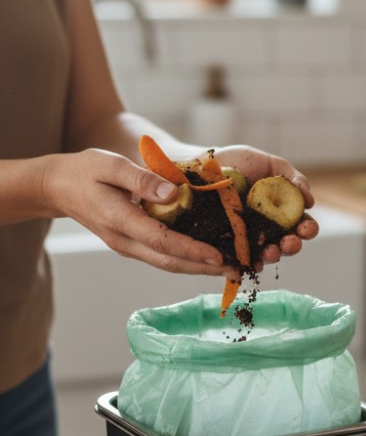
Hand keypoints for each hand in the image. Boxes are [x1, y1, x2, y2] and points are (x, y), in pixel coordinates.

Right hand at [43, 149, 230, 274]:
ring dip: (199, 268)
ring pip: (167, 264)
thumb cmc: (85, 170)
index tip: (219, 255)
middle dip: (204, 268)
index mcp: (120, 221)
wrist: (58, 187)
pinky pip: (163, 257)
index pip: (161, 241)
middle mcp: (125, 241)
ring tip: (230, 269)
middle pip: (169, 261)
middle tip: (237, 270)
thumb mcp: (111, 165)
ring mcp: (128, 246)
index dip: (191, 249)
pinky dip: (187, 260)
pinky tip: (208, 258)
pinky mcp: (133, 245)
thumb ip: (142, 179)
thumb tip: (174, 192)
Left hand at [212, 144, 318, 264]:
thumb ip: (294, 178)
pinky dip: (250, 264)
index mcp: (282, 210)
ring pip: (267, 253)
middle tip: (290, 242)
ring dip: (274, 255)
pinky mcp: (228, 245)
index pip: (300, 224)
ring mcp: (248, 237)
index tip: (306, 227)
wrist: (201, 164)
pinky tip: (254, 264)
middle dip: (293, 245)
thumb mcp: (271, 164)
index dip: (307, 228)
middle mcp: (268, 227)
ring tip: (271, 251)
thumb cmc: (238, 162)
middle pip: (287, 243)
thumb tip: (310, 201)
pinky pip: (241, 260)